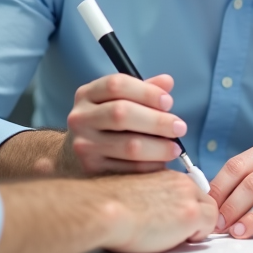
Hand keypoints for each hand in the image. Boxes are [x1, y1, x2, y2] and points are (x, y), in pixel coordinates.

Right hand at [65, 73, 186, 173]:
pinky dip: (150, 166)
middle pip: (122, 114)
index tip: (169, 102)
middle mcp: (81, 118)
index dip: (147, 92)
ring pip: (128, 145)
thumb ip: (142, 90)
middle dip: (157, 121)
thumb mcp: (116, 101)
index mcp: (87, 94)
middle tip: (180, 127)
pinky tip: (161, 163)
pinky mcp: (92, 170)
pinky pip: (128, 169)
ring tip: (175, 148)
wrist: (72, 156)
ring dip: (158, 147)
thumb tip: (167, 82)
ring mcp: (84, 145)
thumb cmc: (103, 124)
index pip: (117, 85)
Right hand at [96, 170, 218, 252]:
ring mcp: (188, 197)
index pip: (190, 190)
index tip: (177, 220)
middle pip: (204, 199)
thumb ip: (151, 196)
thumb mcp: (135, 192)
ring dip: (198, 227)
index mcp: (166, 175)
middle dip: (196, 217)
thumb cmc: (108, 206)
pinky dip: (197, 237)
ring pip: (211, 212)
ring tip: (177, 238)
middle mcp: (180, 182)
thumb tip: (154, 210)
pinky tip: (176, 240)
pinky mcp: (190, 214)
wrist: (103, 210)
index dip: (186, 207)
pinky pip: (209, 227)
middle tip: (180, 232)